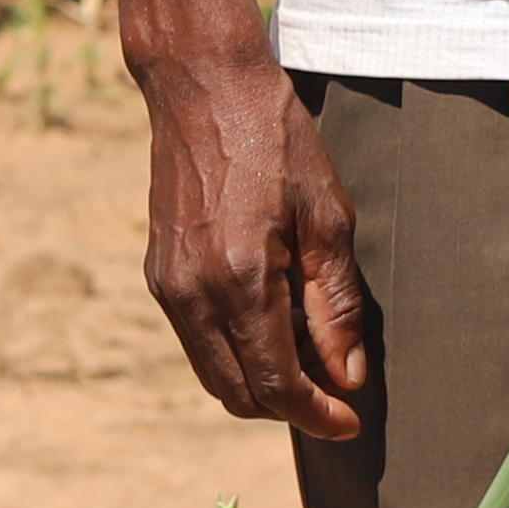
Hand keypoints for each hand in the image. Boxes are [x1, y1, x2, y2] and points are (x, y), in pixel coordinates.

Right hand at [138, 43, 369, 436]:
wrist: (202, 86)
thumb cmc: (276, 140)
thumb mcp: (328, 217)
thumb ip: (334, 304)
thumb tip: (345, 374)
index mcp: (238, 280)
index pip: (276, 383)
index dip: (316, 414)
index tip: (350, 421)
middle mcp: (192, 293)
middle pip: (238, 393)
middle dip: (289, 408)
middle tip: (336, 396)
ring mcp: (167, 287)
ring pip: (212, 374)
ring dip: (260, 386)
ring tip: (311, 364)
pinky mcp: (158, 274)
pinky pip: (196, 341)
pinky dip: (235, 354)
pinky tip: (274, 330)